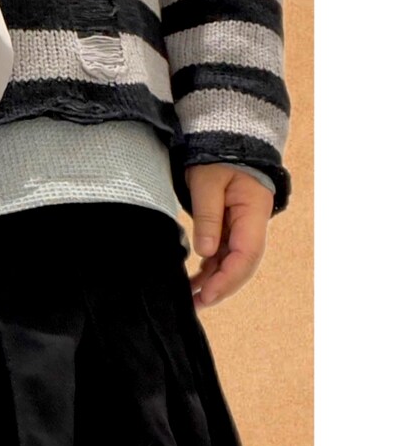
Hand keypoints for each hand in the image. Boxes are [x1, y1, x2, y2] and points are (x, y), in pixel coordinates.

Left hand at [184, 164, 274, 311]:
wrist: (223, 141)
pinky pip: (223, 255)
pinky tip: (194, 282)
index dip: (229, 278)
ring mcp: (242, 228)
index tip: (208, 294)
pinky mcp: (230, 228)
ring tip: (191, 300)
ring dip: (213, 282)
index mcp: (254, 212)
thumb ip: (208, 216)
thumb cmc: (217, 158)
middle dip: (221, 287)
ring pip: (232, 263)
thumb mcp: (207, 182)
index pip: (247, 253)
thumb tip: (206, 252)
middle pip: (242, 264)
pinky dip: (209, 270)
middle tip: (196, 304)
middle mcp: (252, 224)